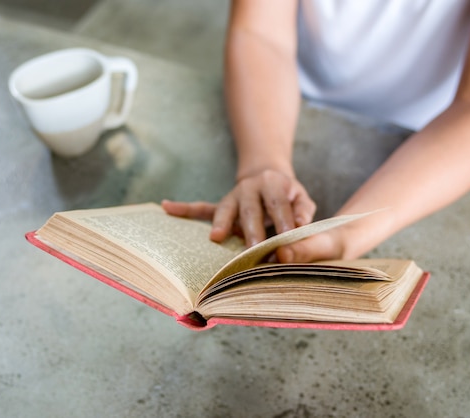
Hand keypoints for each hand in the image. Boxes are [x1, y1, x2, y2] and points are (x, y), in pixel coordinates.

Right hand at [163, 169, 325, 260]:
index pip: (279, 204)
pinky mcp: (221, 205)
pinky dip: (183, 208)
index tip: (287, 238)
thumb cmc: (288, 195)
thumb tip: (302, 225)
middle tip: (254, 248)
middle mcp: (249, 187)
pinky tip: (166, 206)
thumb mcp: (302, 199)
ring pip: (224, 210)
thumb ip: (303, 211)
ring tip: (215, 237)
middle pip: (250, 210)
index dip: (283, 220)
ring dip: (220, 224)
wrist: (268, 177)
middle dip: (252, 229)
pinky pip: (201, 208)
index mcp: (273, 184)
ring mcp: (233, 196)